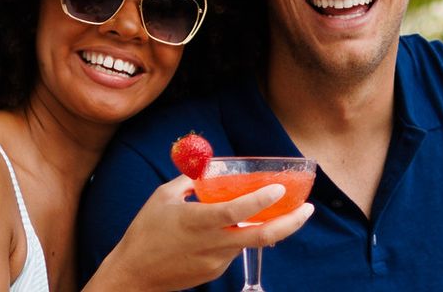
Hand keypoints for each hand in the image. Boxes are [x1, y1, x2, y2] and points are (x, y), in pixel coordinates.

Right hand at [88, 176, 314, 290]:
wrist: (135, 275)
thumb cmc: (145, 232)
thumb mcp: (163, 197)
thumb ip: (190, 180)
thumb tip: (207, 166)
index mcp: (198, 221)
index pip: (237, 211)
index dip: (262, 200)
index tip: (280, 189)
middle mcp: (212, 243)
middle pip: (262, 236)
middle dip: (291, 223)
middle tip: (307, 209)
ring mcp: (216, 261)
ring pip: (246, 241)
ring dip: (258, 226)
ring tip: (263, 209)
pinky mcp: (215, 272)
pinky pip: (232, 250)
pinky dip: (235, 237)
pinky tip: (223, 229)